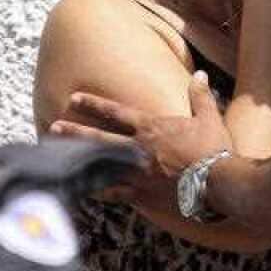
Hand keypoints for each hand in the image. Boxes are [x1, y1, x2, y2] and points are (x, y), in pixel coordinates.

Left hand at [50, 74, 232, 211]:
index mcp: (151, 128)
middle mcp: (138, 148)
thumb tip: (200, 75)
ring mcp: (136, 173)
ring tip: (59, 160)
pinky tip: (85, 190)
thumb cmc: (213, 150)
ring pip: (101, 165)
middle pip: (99, 138)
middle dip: (75, 131)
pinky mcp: (141, 195)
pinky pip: (115, 193)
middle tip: (53, 127)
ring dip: (80, 161)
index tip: (74, 98)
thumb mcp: (208, 118)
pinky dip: (99, 191)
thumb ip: (199, 97)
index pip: (115, 112)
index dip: (93, 104)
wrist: (217, 184)